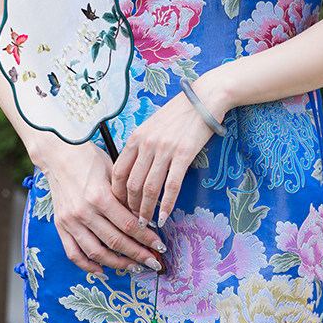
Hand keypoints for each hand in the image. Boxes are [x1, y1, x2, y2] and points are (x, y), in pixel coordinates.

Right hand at [35, 139, 164, 273]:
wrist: (59, 153)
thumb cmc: (90, 159)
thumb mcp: (114, 172)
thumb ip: (127, 197)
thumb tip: (145, 219)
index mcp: (100, 196)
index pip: (129, 225)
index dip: (147, 239)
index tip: (160, 246)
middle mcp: (84, 212)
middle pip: (116, 242)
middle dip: (138, 255)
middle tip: (153, 262)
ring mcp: (70, 221)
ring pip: (96, 252)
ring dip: (118, 264)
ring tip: (134, 267)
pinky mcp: (60, 226)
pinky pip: (73, 253)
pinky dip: (87, 266)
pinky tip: (102, 271)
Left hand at [111, 76, 226, 226]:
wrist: (205, 98)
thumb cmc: (181, 112)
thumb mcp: (153, 125)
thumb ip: (142, 144)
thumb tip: (137, 168)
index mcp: (136, 136)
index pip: (118, 171)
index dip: (117, 193)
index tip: (120, 206)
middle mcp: (146, 143)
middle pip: (131, 184)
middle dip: (130, 207)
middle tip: (133, 221)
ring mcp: (164, 149)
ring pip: (148, 188)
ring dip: (146, 210)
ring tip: (147, 224)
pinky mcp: (183, 154)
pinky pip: (171, 186)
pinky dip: (166, 205)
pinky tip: (165, 217)